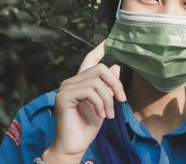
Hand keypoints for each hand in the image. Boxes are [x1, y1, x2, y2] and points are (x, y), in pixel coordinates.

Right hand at [42, 40, 126, 162]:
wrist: (74, 145)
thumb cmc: (87, 127)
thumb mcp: (104, 104)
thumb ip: (108, 87)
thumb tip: (116, 66)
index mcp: (81, 82)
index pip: (89, 60)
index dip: (98, 50)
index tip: (108, 41)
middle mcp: (72, 81)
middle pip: (100, 69)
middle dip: (115, 84)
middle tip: (121, 101)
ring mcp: (66, 88)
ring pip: (97, 81)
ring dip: (108, 100)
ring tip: (109, 114)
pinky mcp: (64, 96)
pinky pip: (90, 91)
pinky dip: (100, 104)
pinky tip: (101, 115)